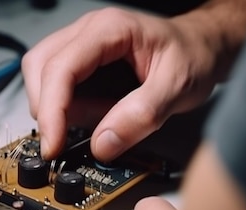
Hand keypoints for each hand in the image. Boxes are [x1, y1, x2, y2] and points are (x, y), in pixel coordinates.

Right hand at [22, 7, 222, 161]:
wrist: (204, 47)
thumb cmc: (194, 56)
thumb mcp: (178, 87)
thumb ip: (142, 116)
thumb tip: (103, 144)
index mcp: (110, 29)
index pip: (62, 67)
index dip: (52, 109)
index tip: (53, 143)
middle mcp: (89, 31)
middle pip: (40, 66)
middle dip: (47, 109)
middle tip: (64, 141)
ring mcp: (83, 43)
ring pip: (42, 74)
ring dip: (55, 108)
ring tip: (95, 122)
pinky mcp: (84, 60)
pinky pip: (57, 82)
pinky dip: (66, 107)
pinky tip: (94, 116)